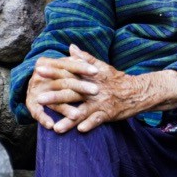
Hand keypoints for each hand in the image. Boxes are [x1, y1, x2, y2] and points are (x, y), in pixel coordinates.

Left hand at [26, 46, 176, 132]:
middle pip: (72, 92)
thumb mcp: (102, 66)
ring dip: (69, 119)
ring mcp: (100, 102)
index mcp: (90, 76)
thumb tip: (70, 46)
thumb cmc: (117, 79)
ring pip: (82, 110)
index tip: (39, 69)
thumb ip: (85, 58)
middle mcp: (93, 89)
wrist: (138, 91)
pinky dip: (90, 124)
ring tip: (56, 127)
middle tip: (39, 98)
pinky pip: (98, 120)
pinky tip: (80, 130)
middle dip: (55, 96)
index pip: (69, 72)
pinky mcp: (108, 113)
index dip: (54, 71)